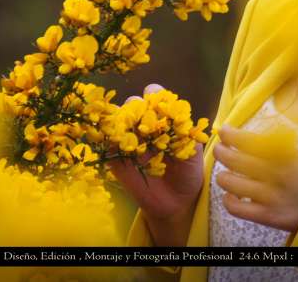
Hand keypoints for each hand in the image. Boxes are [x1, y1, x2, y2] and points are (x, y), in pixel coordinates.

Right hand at [107, 83, 203, 243]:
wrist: (176, 201)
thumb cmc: (188, 171)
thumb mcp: (193, 153)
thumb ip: (188, 136)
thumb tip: (181, 122)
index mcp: (162, 118)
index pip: (155, 97)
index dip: (154, 95)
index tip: (155, 97)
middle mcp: (143, 125)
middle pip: (132, 104)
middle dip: (134, 106)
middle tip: (139, 114)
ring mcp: (128, 141)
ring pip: (116, 122)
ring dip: (117, 120)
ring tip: (122, 125)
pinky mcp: (116, 158)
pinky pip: (106, 146)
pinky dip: (105, 140)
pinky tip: (110, 140)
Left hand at [214, 124, 297, 234]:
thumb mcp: (296, 154)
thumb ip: (273, 145)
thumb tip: (243, 135)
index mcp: (283, 155)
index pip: (250, 141)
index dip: (232, 135)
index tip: (224, 131)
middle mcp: (274, 174)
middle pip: (235, 159)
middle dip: (221, 152)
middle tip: (219, 150)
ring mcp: (268, 196)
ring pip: (230, 182)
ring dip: (222, 175)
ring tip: (224, 174)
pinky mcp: (265, 215)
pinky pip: (235, 207)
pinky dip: (227, 200)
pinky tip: (230, 195)